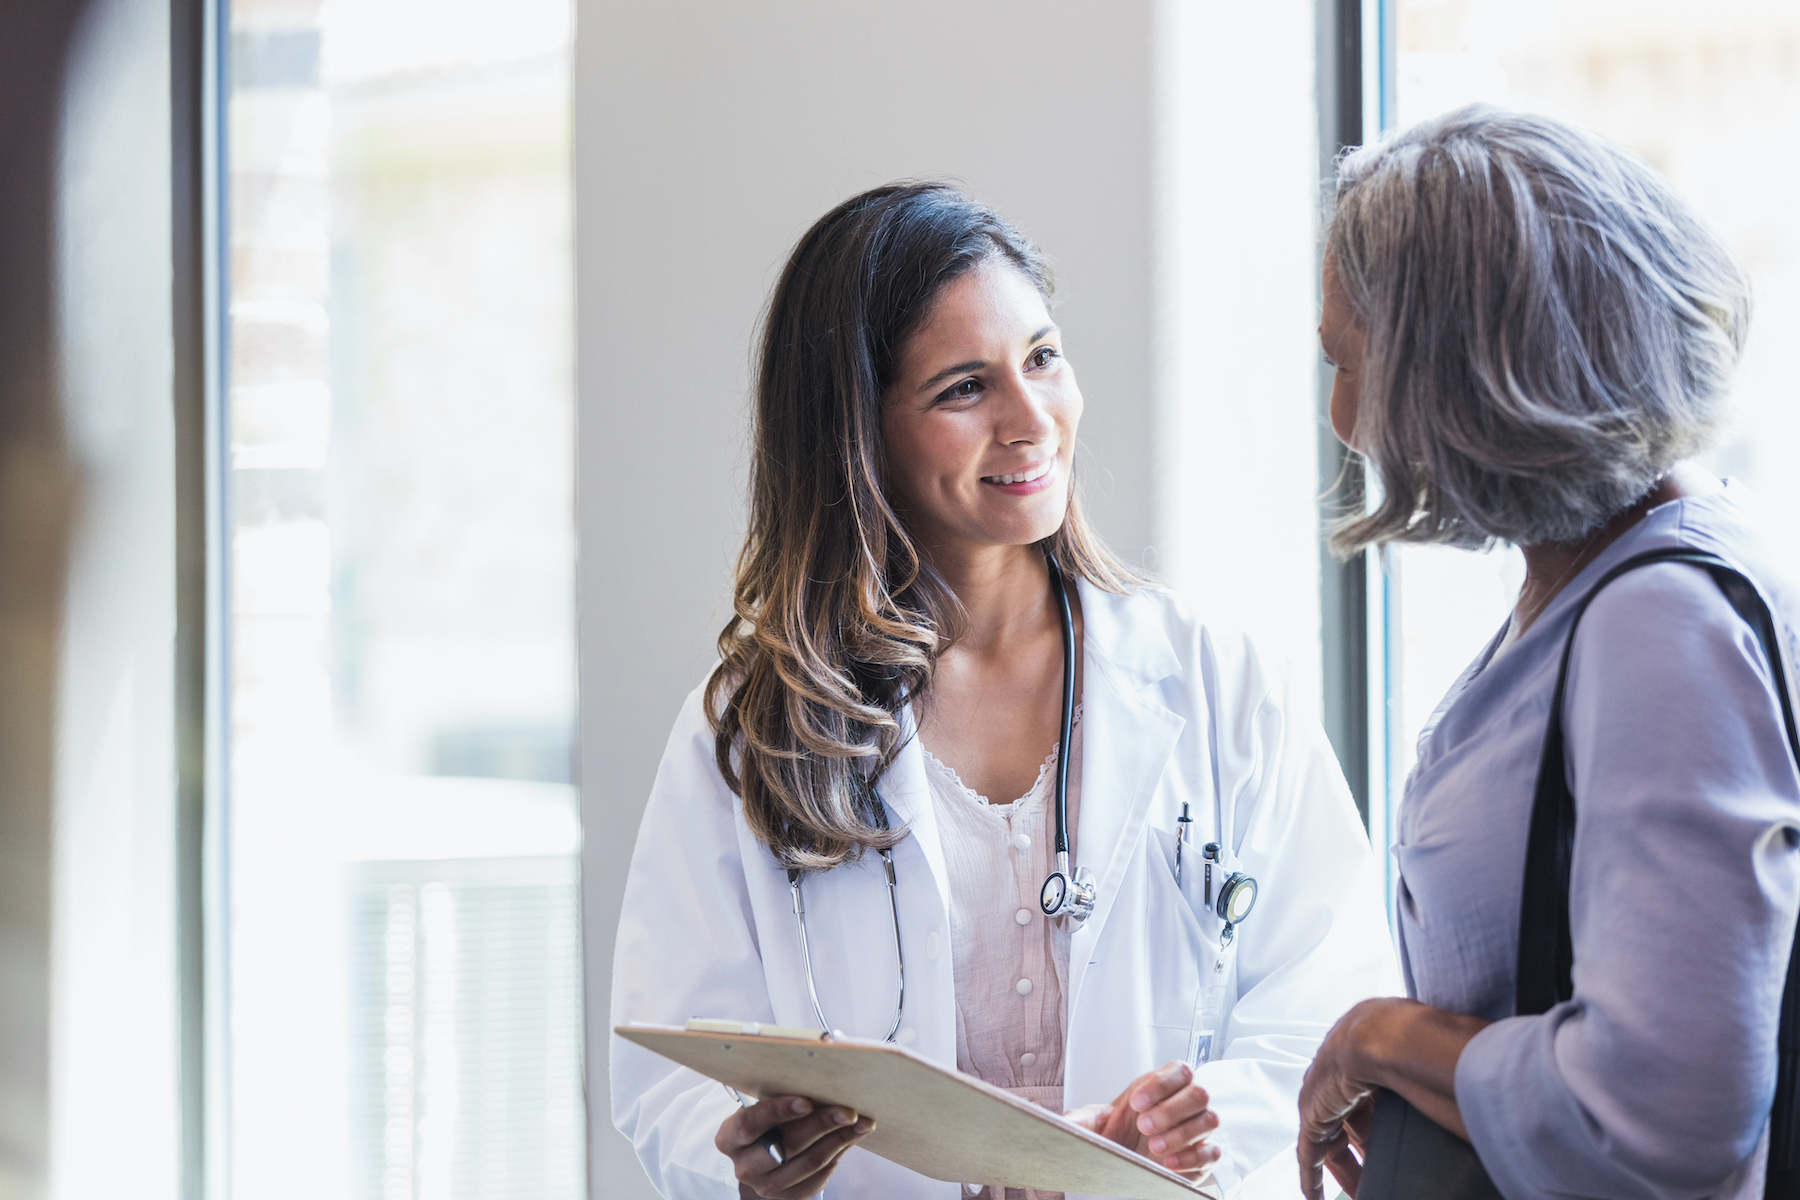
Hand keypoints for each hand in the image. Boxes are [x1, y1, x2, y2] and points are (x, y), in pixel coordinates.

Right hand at [715, 1094, 873, 1199]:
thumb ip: (783, 1088)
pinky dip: (838, 1154)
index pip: (750, 1123)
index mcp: (729, 1138)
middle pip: (786, 1145)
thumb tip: (822, 1063)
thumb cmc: (767, 1115)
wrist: (764, 1150)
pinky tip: (852, 1137)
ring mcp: (766, 1186)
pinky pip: (819, 1177)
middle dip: (821, 1125)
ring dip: (839, 1140)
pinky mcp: (788, 1197)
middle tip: (848, 1110)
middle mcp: (744, 1166)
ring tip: (861, 1122)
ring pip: (809, 1163)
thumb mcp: (764, 1100)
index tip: (807, 1101)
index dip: (778, 1111)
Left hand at [1065, 1061, 1219, 1178]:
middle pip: (1198, 1094)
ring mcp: (1199, 1127)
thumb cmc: (1120, 1129)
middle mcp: (1187, 1101)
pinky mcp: (1204, 1155)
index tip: (1136, 1103)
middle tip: (1144, 1127)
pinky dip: (1193, 1158)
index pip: (1179, 1070)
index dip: (1160, 1085)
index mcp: (1166, 1083)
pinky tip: (1169, 1164)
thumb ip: (1080, 1119)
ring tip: (1154, 1148)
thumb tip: (1060, 1123)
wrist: (1129, 1156)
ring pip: (1208, 1121)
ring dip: (1182, 1135)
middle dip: (1170, 1110)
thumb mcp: (1096, 1120)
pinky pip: (1212, 1153)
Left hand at [1297, 997, 1486, 1199]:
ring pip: (1331, 1138)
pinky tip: (1315, 1196)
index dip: (1381, 1126)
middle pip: (1350, 1121)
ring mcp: (1325, 1091)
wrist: (1388, 1034)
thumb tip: (1487, 1090)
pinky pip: (1309, 1150)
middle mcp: (1343, 1071)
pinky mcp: (1313, 1112)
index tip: (1392, 1149)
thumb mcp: (1435, 1058)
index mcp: (1371, 1053)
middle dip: (1362, 1153)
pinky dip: (1311, 1175)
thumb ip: (1449, 1074)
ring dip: (1344, 1169)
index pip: (1373, 1098)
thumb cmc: (1423, 1040)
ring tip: (1360, 1194)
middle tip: (1377, 1179)